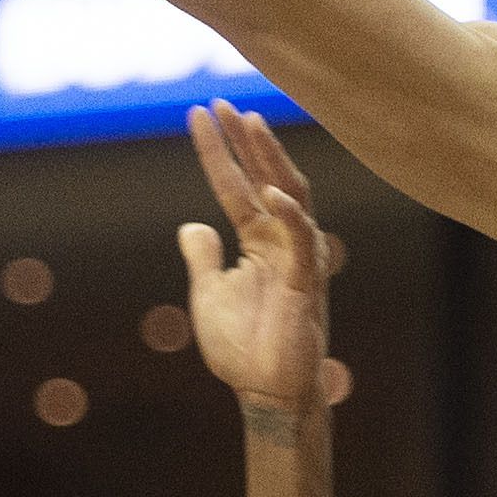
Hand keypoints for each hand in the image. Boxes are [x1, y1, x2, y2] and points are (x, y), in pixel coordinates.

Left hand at [180, 102, 331, 424]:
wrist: (265, 392)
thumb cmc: (244, 349)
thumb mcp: (208, 295)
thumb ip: (203, 258)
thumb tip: (190, 225)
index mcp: (258, 241)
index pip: (235, 185)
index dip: (218, 152)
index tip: (198, 114)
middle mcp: (281, 241)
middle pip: (266, 177)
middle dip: (245, 141)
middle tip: (222, 104)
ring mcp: (297, 258)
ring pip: (290, 195)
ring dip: (270, 160)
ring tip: (249, 124)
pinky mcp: (306, 283)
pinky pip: (302, 240)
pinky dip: (288, 214)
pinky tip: (268, 190)